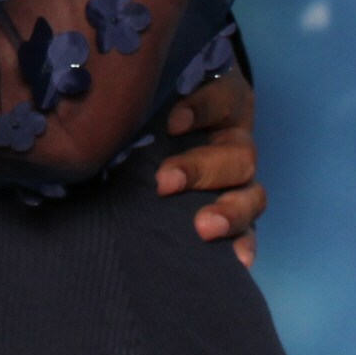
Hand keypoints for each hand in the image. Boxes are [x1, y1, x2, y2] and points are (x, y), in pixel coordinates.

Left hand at [155, 68, 265, 265]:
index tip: (172, 124)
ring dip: (229, 212)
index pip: (219, 99)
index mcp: (221, 105)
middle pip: (236, 155)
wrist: (169, 131)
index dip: (201, 110)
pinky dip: (244, 245)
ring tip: (204, 227)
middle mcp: (235, 144)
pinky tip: (237, 261)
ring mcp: (240, 182)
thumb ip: (141, 99)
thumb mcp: (157, 94)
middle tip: (165, 182)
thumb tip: (104, 107)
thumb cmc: (159, 107)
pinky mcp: (237, 212)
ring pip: (251, 195)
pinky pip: (249, 231)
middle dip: (200, 169)